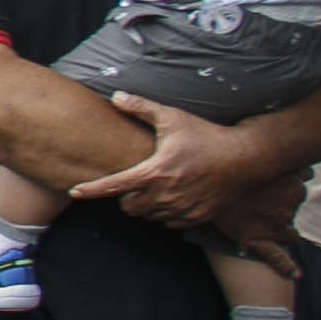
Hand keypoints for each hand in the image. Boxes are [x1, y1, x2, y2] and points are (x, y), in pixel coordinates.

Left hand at [70, 92, 281, 227]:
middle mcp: (166, 194)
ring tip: (157, 187)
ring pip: (149, 216)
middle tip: (136, 181)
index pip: (114, 186)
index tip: (74, 191)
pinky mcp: (197, 217)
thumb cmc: (206, 135)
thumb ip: (142, 108)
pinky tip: (174, 195)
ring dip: (147, 205)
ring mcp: (182, 208)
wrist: (246, 158)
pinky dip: (166, 213)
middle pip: (129, 206)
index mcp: (155, 171)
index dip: (91, 189)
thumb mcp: (173, 118)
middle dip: (126, 197)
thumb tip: (116, 96)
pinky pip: (170, 222)